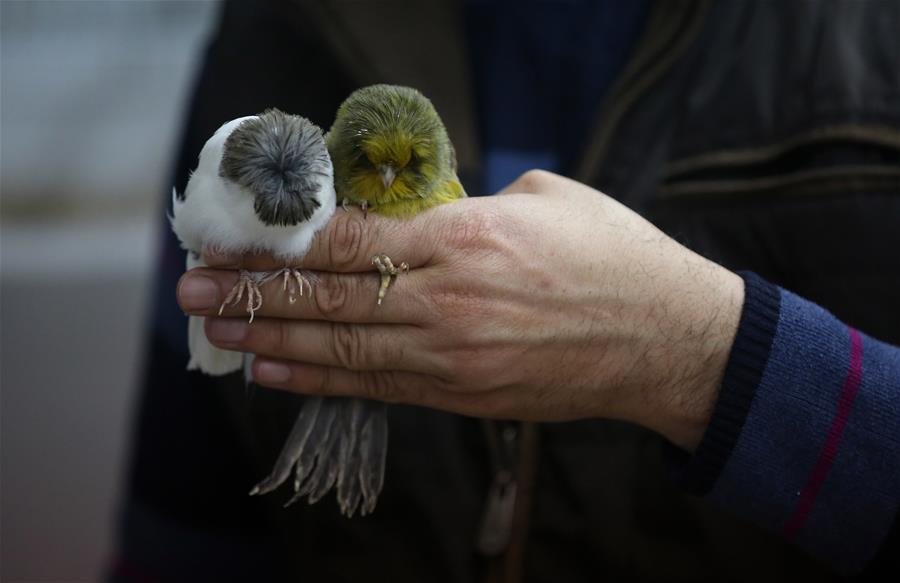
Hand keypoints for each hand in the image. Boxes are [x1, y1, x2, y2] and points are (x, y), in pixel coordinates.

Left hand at [177, 170, 743, 450]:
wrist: (667, 336)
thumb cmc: (611, 255)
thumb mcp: (542, 199)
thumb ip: (466, 205)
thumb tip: (414, 211)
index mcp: (467, 235)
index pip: (350, 239)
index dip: (285, 243)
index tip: (237, 242)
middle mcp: (450, 298)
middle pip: (329, 296)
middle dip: (254, 293)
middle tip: (193, 291)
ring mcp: (455, 354)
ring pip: (343, 347)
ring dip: (272, 338)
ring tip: (217, 332)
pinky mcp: (465, 394)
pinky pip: (378, 386)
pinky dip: (320, 378)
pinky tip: (275, 369)